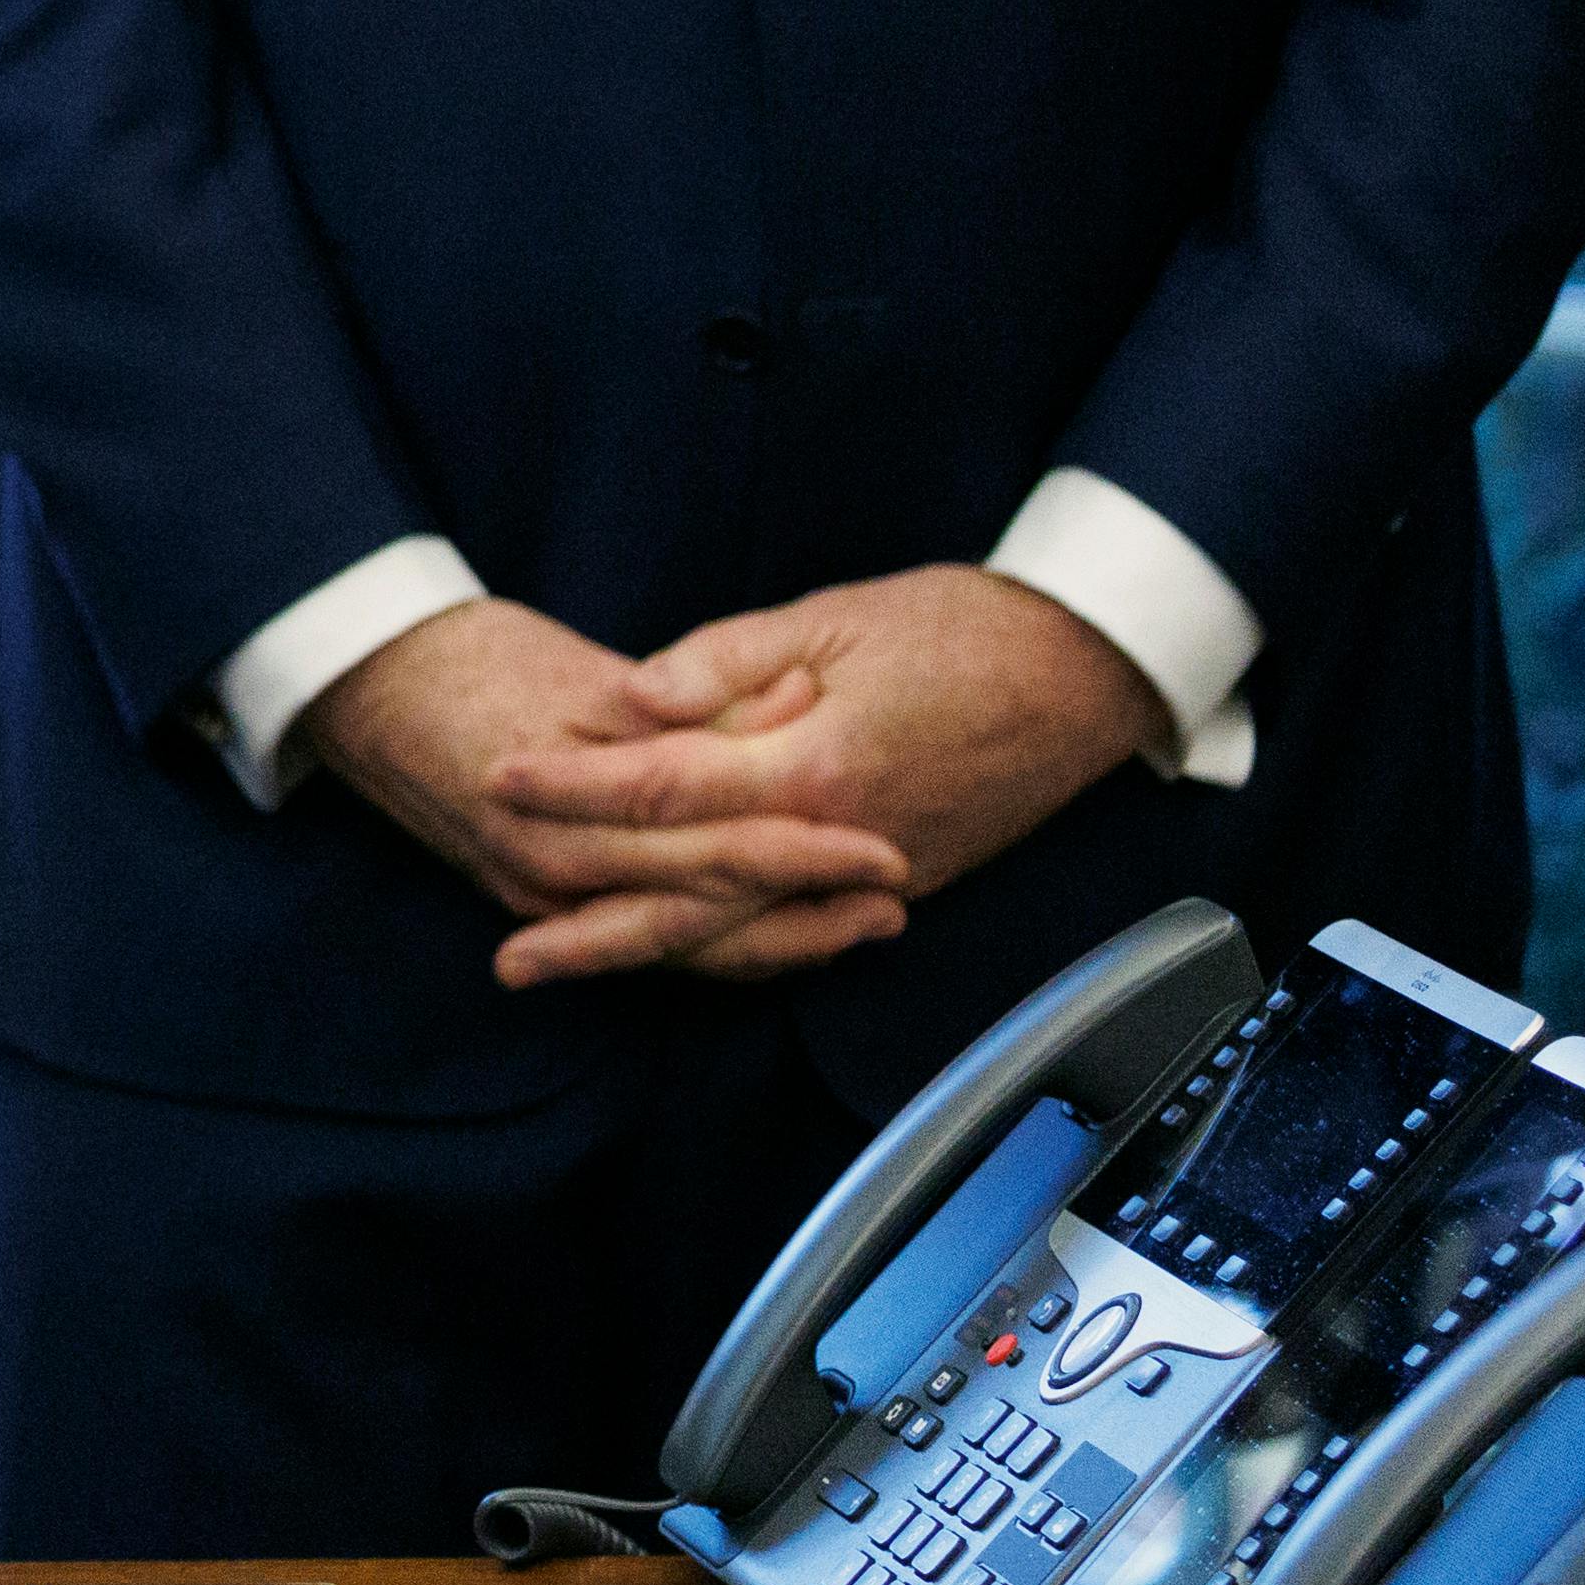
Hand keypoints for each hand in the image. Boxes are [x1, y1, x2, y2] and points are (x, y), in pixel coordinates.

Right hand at [307, 597, 917, 991]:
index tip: (887, 846)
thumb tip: (802, 696)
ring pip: (681, 943)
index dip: (805, 851)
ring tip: (860, 930)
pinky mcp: (537, 902)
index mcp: (570, 809)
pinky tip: (777, 938)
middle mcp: (557, 871)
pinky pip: (646, 942)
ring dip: (777, 940)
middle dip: (810, 913)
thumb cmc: (473, 663)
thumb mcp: (585, 674)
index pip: (712, 846)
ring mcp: (542, 898)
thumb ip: (694, 697)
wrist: (364, 687)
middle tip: (896, 898)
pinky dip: (716, 944)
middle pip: (708, 911)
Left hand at [481, 568, 1171, 949]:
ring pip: (739, 935)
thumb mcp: (827, 618)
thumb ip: (718, 666)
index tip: (499, 782)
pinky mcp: (901, 882)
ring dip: (644, 955)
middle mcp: (837, 839)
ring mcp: (875, 874)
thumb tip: (628, 701)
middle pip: (688, 897)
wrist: (1085, 670)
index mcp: (811, 764)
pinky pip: (795, 933)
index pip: (662, 789)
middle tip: (503, 951)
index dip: (573, 788)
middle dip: (588, 923)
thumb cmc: (958, 628)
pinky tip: (667, 951)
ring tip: (558, 966)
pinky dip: (726, 949)